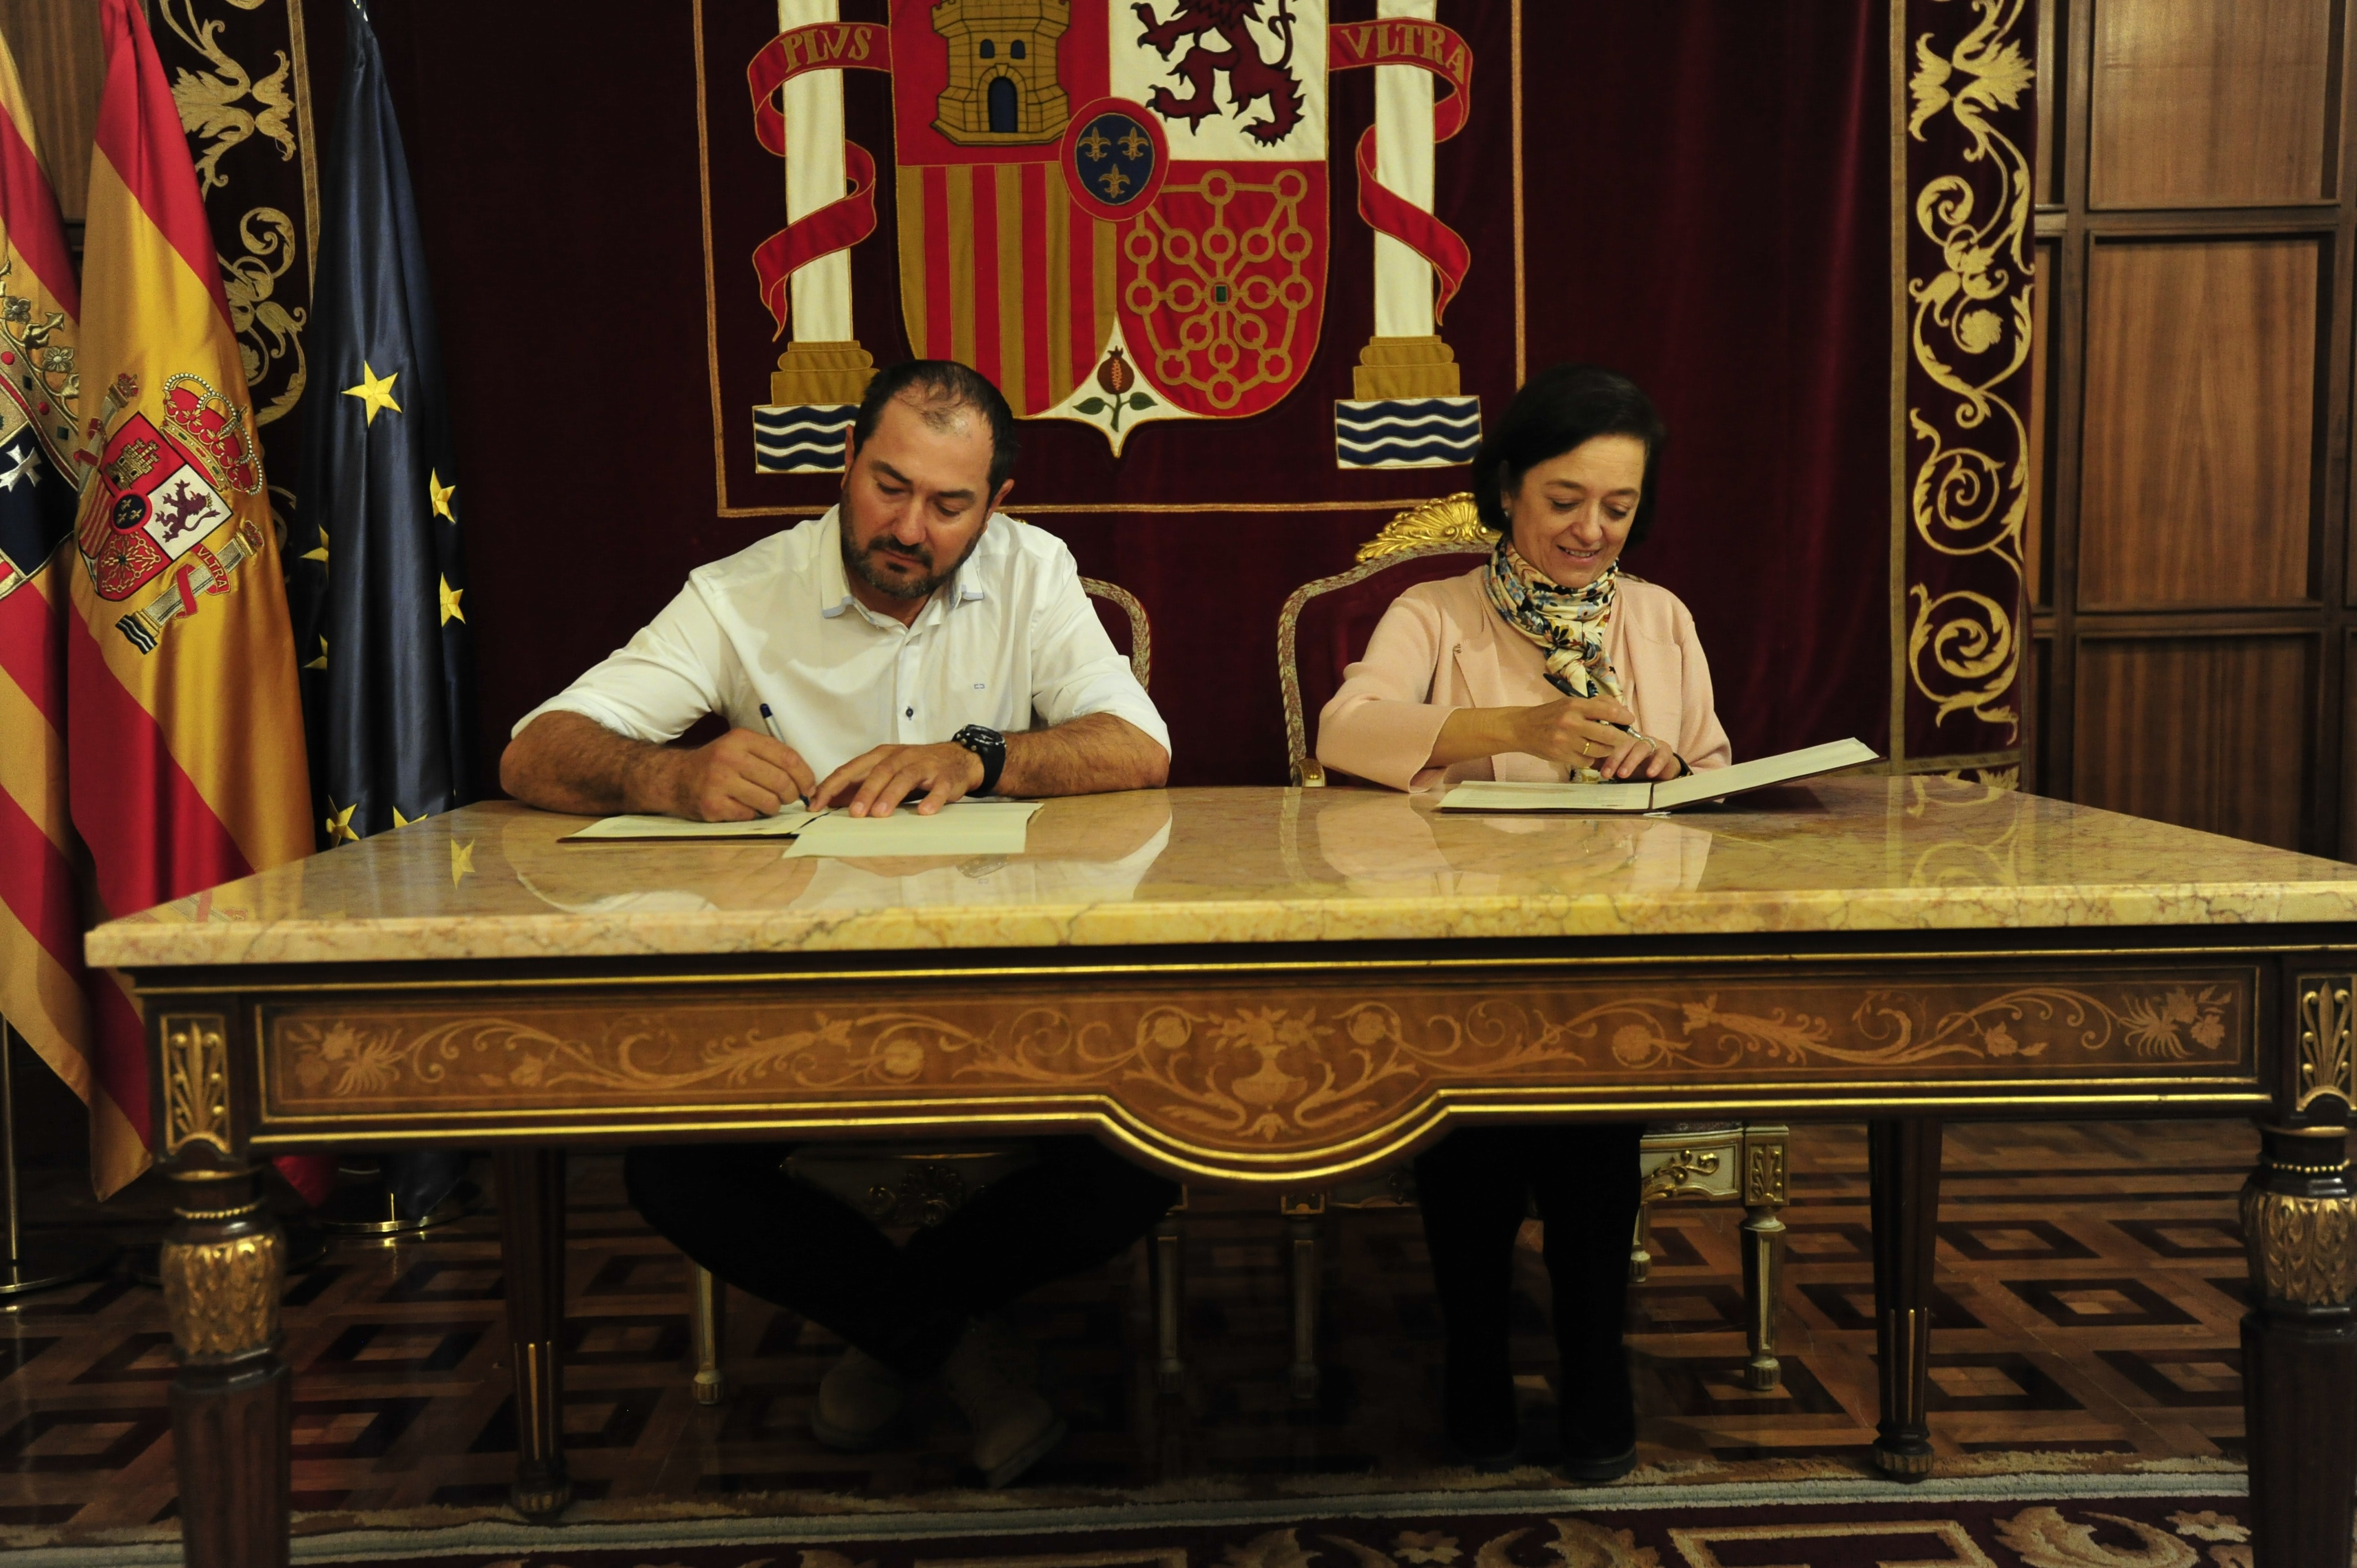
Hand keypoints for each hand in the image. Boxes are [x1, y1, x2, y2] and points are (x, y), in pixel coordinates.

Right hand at [660, 728, 814, 820]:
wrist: (675, 778)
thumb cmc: (716, 765)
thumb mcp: (740, 748)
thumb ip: (771, 757)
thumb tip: (807, 782)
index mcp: (741, 739)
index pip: (787, 758)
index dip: (805, 776)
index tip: (809, 787)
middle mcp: (730, 758)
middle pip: (781, 782)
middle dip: (791, 795)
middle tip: (788, 798)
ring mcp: (719, 782)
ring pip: (769, 802)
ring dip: (773, 807)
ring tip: (766, 803)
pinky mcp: (713, 805)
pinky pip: (750, 815)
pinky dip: (752, 815)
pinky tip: (743, 807)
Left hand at [810, 742, 985, 816]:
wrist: (959, 758)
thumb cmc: (915, 768)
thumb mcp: (886, 771)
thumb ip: (860, 785)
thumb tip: (829, 801)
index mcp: (882, 755)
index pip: (852, 769)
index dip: (833, 785)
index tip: (816, 804)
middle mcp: (901, 757)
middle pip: (880, 771)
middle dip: (865, 792)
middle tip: (854, 813)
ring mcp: (925, 766)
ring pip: (905, 777)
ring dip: (891, 795)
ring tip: (880, 814)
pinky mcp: (946, 777)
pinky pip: (939, 788)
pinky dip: (932, 799)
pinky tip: (924, 812)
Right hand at [1509, 696, 1643, 769]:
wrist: (1521, 728)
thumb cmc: (1549, 714)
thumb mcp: (1570, 703)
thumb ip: (1595, 704)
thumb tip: (1621, 710)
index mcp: (1575, 706)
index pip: (1607, 711)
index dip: (1623, 717)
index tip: (1629, 721)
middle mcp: (1571, 723)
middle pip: (1608, 735)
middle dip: (1620, 739)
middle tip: (1624, 739)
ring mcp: (1566, 741)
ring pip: (1599, 750)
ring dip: (1607, 750)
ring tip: (1607, 747)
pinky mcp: (1561, 756)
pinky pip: (1586, 761)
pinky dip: (1591, 758)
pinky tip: (1588, 753)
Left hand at [1598, 726, 1681, 780]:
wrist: (1662, 773)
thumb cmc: (1637, 768)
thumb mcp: (1618, 766)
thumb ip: (1602, 762)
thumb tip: (1584, 761)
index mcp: (1623, 740)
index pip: (1611, 742)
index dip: (1604, 756)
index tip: (1601, 772)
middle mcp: (1636, 739)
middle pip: (1625, 743)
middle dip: (1615, 759)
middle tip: (1607, 774)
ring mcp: (1652, 743)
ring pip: (1641, 748)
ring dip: (1631, 761)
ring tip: (1623, 774)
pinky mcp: (1666, 751)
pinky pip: (1662, 755)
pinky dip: (1656, 763)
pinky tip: (1650, 773)